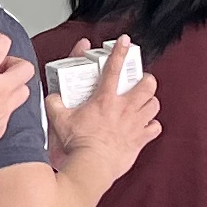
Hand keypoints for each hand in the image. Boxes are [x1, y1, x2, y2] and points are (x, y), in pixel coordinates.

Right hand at [44, 41, 162, 176]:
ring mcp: (135, 123)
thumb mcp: (59, 119)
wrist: (92, 165)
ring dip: (150, 101)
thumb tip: (52, 98)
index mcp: (105, 99)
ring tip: (144, 103)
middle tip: (140, 81)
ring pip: (154, 104)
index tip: (125, 41)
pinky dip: (152, 126)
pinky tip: (145, 126)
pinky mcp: (139, 139)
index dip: (120, 51)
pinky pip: (154, 128)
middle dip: (146, 80)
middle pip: (147, 84)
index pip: (114, 68)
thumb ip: (54, 104)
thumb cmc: (78, 143)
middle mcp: (124, 108)